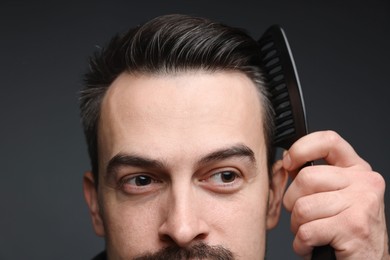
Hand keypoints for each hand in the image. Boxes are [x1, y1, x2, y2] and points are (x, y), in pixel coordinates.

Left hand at [282, 131, 388, 258]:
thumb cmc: (347, 229)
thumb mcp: (336, 195)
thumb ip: (316, 176)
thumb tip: (285, 164)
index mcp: (357, 169)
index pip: (328, 140)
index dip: (301, 148)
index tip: (288, 162)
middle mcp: (364, 182)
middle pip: (306, 178)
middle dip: (292, 201)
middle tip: (301, 216)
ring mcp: (361, 204)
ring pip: (303, 207)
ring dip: (297, 226)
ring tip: (310, 232)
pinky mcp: (353, 227)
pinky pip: (307, 231)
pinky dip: (301, 244)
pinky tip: (312, 246)